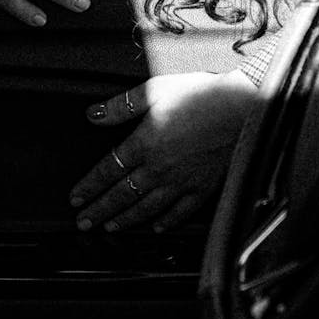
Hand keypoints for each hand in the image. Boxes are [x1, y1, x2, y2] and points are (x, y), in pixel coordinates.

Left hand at [69, 70, 258, 232]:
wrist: (242, 107)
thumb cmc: (201, 95)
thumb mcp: (154, 89)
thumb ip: (121, 105)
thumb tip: (93, 115)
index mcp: (144, 144)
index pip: (108, 170)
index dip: (89, 186)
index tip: (75, 197)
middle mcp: (159, 169)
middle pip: (122, 195)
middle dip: (99, 211)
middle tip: (84, 222)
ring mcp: (181, 182)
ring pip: (146, 209)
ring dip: (125, 220)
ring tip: (110, 228)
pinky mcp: (203, 187)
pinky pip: (180, 212)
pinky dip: (166, 223)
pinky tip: (156, 228)